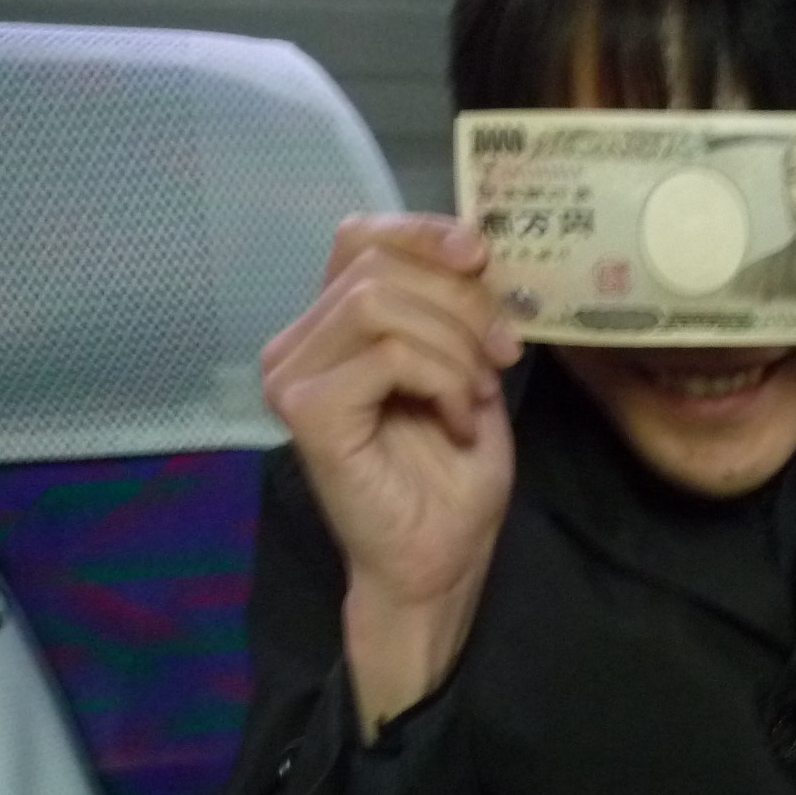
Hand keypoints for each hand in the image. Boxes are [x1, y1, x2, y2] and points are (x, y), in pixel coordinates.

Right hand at [260, 214, 524, 733]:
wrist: (438, 561)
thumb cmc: (450, 477)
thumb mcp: (468, 368)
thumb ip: (455, 306)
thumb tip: (471, 244)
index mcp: (332, 326)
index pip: (361, 238)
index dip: (424, 233)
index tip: (481, 258)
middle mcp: (298, 343)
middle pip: (380, 267)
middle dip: (461, 304)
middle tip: (501, 356)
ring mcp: (293, 376)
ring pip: (383, 304)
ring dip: (455, 347)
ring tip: (475, 397)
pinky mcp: (308, 411)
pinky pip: (387, 354)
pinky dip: (443, 380)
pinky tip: (455, 420)